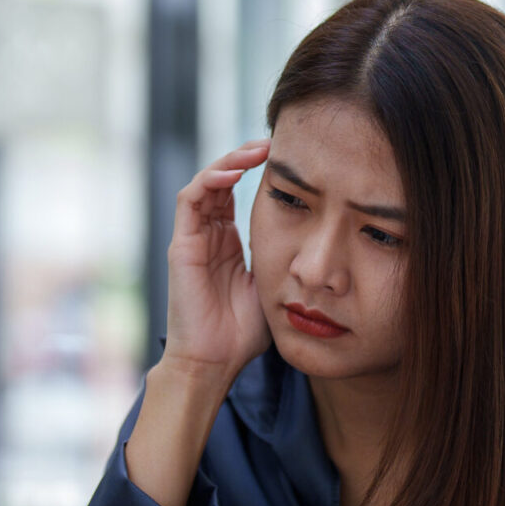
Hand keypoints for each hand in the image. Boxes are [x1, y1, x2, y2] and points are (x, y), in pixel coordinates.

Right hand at [164, 141, 272, 382]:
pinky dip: (209, 180)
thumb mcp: (274, 287)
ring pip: (206, 183)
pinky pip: (190, 200)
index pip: (237, 193)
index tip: (289, 157)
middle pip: (222, 180)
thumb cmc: (242, 334)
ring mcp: (194, 238)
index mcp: (228, 242)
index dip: (257, 171)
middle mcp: (209, 235)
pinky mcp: (182, 245)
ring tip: (258, 149)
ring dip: (230, 161)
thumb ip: (286, 262)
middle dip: (245, 157)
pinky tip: (233, 172)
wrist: (214, 363)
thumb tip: (322, 248)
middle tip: (274, 142)